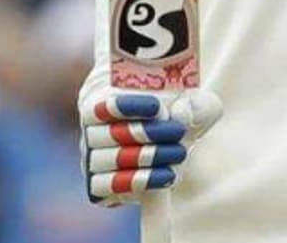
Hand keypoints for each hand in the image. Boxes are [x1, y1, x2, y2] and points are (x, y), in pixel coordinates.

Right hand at [80, 90, 222, 205]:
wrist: (173, 140)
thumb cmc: (180, 110)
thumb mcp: (195, 100)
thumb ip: (196, 103)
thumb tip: (182, 111)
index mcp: (101, 99)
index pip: (103, 105)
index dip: (127, 107)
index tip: (158, 107)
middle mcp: (91, 130)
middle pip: (110, 134)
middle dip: (146, 132)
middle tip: (178, 131)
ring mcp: (92, 159)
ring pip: (112, 159)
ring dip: (148, 157)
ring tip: (180, 152)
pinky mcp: (97, 185)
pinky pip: (107, 186)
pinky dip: (137, 181)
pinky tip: (167, 175)